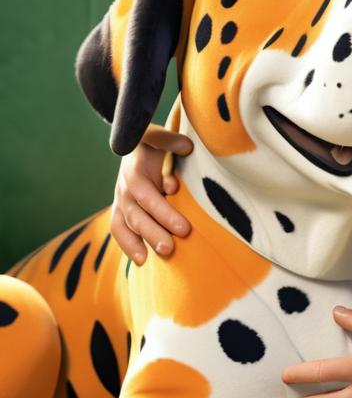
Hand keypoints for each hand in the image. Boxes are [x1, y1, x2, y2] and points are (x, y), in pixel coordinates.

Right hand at [111, 124, 193, 264]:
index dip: (162, 211)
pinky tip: (141, 261)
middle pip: (136, 214)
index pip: (146, 195)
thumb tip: (186, 148)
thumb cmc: (155, 143)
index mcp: (134, 171)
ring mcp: (120, 200)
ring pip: (126, 225)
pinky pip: (119, 230)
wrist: (134, 145)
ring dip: (139, 243)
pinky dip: (128, 245)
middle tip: (171, 248)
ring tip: (152, 259)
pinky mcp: (120, 210)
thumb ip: (170, 140)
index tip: (183, 228)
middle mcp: (124, 188)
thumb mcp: (160, 135)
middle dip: (154, 232)